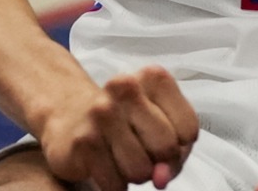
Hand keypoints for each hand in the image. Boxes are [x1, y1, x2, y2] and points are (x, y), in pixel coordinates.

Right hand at [32, 65, 199, 190]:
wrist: (69, 114)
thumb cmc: (126, 121)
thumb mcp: (161, 125)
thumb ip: (175, 152)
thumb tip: (161, 178)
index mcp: (153, 77)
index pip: (188, 129)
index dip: (180, 146)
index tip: (164, 138)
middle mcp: (125, 88)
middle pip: (166, 148)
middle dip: (158, 162)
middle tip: (143, 151)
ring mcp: (101, 113)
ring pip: (141, 170)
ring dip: (136, 174)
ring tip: (123, 156)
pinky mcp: (83, 141)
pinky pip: (116, 184)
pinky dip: (116, 184)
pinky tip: (106, 165)